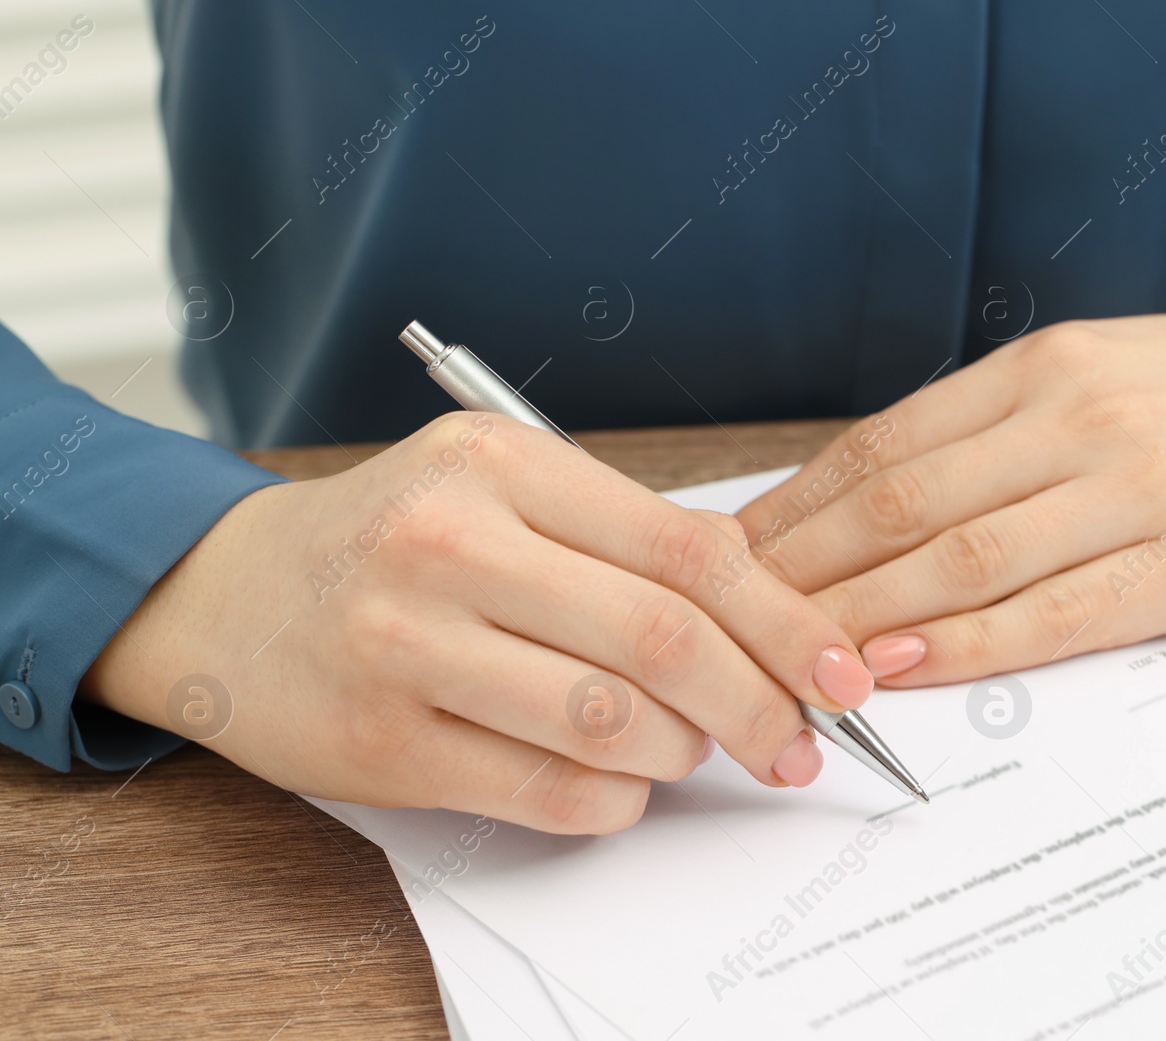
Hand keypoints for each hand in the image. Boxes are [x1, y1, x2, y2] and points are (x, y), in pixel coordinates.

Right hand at [81, 414, 876, 832]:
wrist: (227, 595)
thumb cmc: (394, 540)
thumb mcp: (501, 492)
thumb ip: (623, 542)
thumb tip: (772, 624)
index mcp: (500, 463)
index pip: (688, 547)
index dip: (784, 621)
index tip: (840, 673)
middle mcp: (449, 542)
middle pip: (663, 639)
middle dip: (758, 704)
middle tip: (793, 742)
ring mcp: (404, 643)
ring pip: (611, 723)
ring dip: (682, 753)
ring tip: (688, 750)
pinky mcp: (379, 742)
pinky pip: (546, 790)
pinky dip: (613, 800)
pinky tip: (619, 784)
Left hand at [737, 302, 1165, 684]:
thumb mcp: (1103, 373)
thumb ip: (997, 431)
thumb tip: (875, 498)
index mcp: (1043, 367)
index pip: (881, 447)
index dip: (795, 511)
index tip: (731, 559)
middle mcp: (1078, 417)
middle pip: (898, 505)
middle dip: (799, 571)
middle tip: (727, 623)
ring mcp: (1136, 488)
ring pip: (959, 560)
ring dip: (860, 616)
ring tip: (787, 660)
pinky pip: (1053, 614)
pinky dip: (964, 645)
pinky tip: (900, 668)